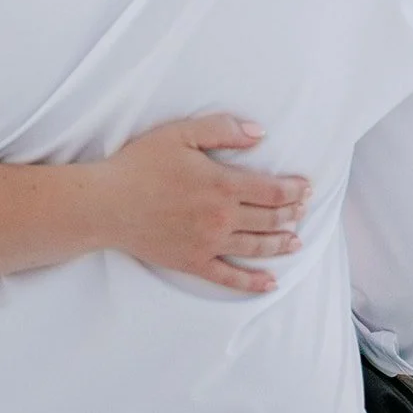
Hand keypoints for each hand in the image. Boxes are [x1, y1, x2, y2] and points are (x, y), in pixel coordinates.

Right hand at [92, 115, 309, 293]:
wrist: (107, 203)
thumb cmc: (139, 164)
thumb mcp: (179, 133)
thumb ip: (221, 130)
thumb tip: (258, 133)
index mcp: (222, 184)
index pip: (272, 190)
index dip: (293, 190)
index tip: (306, 188)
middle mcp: (222, 217)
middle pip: (269, 219)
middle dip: (291, 214)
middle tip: (303, 211)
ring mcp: (209, 243)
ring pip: (256, 247)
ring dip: (280, 244)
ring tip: (296, 241)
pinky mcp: (193, 262)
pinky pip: (229, 277)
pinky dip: (252, 282)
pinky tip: (268, 282)